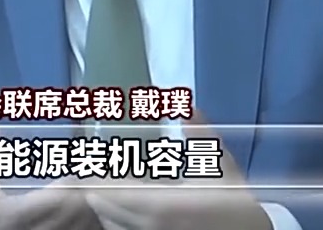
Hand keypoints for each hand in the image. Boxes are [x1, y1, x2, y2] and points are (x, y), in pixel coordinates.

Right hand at [0, 130, 101, 229]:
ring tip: (88, 197)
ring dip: (84, 215)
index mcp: (11, 213)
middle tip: (89, 181)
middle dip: (83, 199)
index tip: (75, 171)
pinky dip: (76, 226)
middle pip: (71, 217)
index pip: (55, 200)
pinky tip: (79, 215)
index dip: (70, 185)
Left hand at [84, 111, 271, 229]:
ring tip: (104, 188)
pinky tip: (120, 208)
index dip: (95, 177)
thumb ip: (199, 134)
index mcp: (164, 204)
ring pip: (110, 224)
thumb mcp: (221, 163)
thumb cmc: (234, 199)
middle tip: (91, 170)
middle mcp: (152, 226)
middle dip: (95, 189)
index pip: (111, 192)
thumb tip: (187, 105)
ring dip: (103, 207)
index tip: (88, 162)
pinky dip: (115, 221)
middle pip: (103, 209)